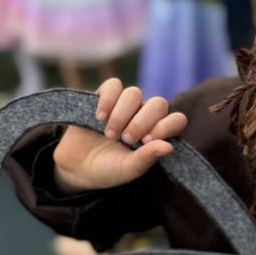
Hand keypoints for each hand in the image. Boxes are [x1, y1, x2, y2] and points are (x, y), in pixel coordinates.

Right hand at [53, 79, 186, 192]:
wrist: (78, 167)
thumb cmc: (109, 169)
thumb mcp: (129, 169)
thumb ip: (147, 158)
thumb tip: (169, 147)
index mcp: (158, 133)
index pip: (177, 120)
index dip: (166, 126)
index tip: (147, 141)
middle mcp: (145, 115)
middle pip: (159, 103)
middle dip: (142, 121)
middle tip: (126, 139)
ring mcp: (126, 105)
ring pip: (134, 93)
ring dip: (122, 114)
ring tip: (110, 134)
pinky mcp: (105, 97)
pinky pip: (113, 85)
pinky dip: (108, 99)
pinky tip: (100, 117)